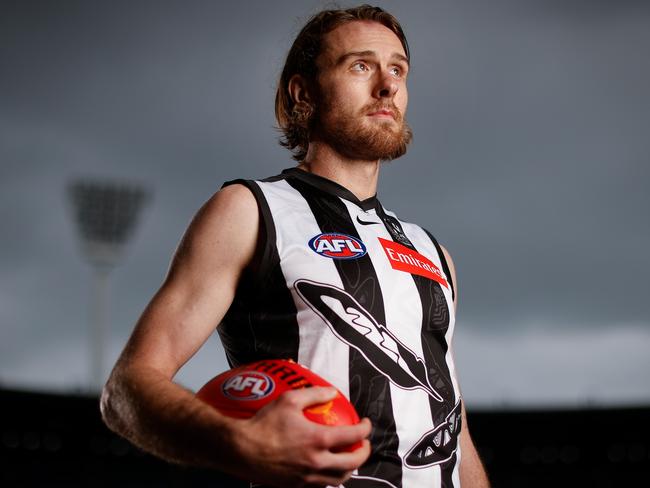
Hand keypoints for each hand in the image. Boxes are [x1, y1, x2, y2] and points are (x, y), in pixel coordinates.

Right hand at [232, 386, 371, 487]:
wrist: (241, 449)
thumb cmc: (264, 423)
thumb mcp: (289, 399)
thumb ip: (314, 394)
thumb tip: (332, 392)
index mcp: (319, 440)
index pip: (354, 436)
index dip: (365, 429)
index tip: (365, 423)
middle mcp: (317, 462)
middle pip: (353, 463)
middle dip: (364, 453)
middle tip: (363, 443)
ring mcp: (307, 477)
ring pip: (339, 479)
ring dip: (349, 468)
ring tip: (349, 458)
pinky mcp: (297, 485)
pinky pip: (321, 485)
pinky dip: (330, 476)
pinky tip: (326, 467)